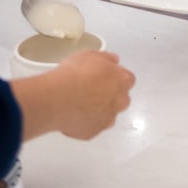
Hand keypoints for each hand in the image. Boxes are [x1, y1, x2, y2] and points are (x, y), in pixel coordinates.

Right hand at [11, 51, 135, 141]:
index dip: (116, 78)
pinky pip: (92, 127)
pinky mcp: (92, 133)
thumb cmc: (76, 74)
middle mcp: (119, 102)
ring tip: (82, 104)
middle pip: (121, 99)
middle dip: (111, 96)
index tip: (106, 77)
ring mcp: (107, 119)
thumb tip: (113, 60)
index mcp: (122, 80)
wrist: (59, 97)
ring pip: (108, 116)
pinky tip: (74, 114)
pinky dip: (86, 122)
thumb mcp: (92, 55)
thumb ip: (107, 58)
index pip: (128, 80)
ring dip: (100, 111)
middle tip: (93, 90)